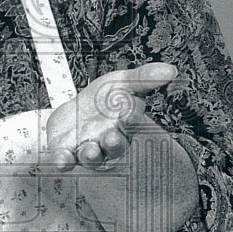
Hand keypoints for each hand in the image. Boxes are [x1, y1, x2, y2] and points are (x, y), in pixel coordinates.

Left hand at [46, 62, 176, 170]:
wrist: (74, 112)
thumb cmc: (103, 100)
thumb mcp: (121, 82)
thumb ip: (143, 78)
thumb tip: (171, 70)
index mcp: (124, 124)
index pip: (131, 123)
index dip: (131, 119)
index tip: (129, 112)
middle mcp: (108, 141)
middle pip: (115, 146)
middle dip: (114, 143)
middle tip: (111, 137)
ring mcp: (87, 148)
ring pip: (93, 157)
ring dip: (92, 155)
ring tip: (89, 150)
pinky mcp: (67, 152)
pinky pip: (67, 160)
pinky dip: (64, 161)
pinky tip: (62, 160)